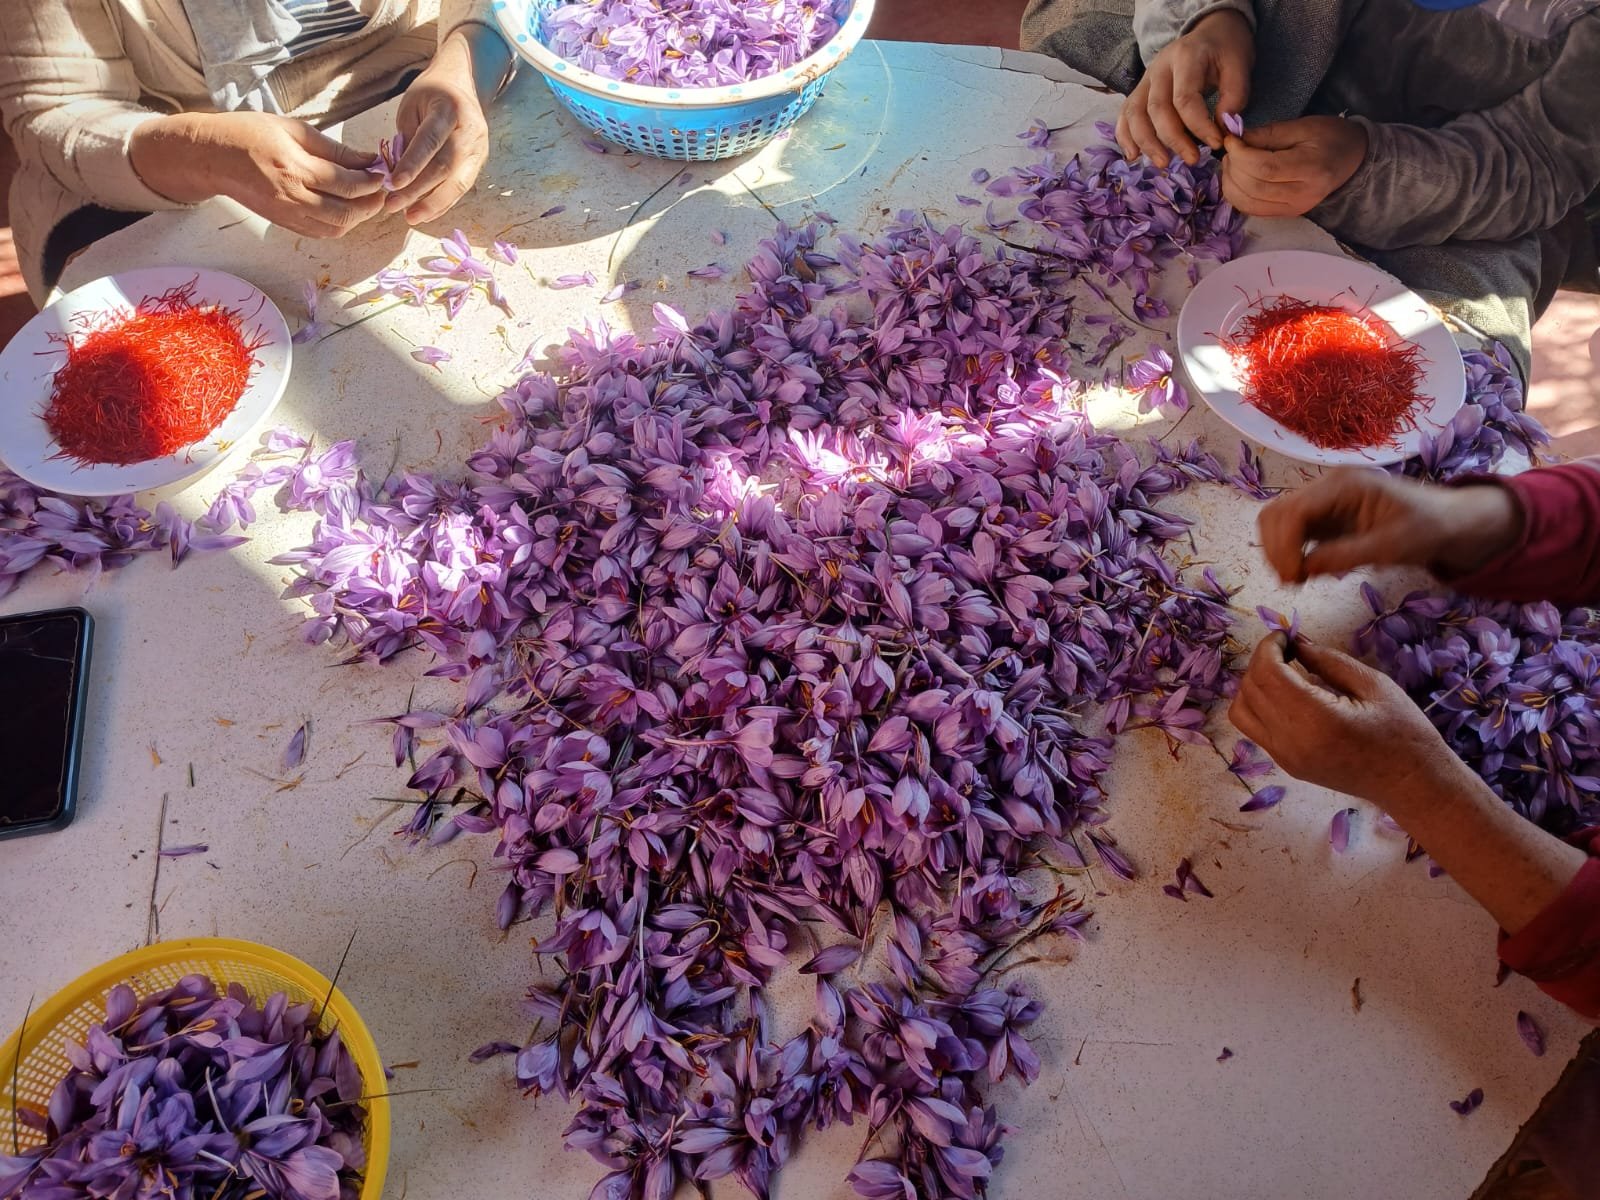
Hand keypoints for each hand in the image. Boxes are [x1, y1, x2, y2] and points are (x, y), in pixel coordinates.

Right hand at [130, 112, 383, 237]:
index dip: (372, 181)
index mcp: (295, 169)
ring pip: (337, 228)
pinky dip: (341, 224)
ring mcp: (288, 215)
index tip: (383, 171)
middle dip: (371, 203)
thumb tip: (370, 159)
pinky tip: (347, 207)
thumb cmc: (250, 134)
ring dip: (359, 217)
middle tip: (382, 188)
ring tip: (367, 198)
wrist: (210, 157)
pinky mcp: (285, 224)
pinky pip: (322, 233)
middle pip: (347, 213)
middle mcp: (293, 198)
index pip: (347, 184)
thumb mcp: (294, 129)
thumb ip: (334, 149)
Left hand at [384, 26, 506, 223]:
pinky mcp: (480, 162)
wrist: (460, 83)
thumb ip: (406, 139)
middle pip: (446, 167)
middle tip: (394, 206)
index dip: (412, 165)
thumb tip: (397, 177)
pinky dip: (444, 202)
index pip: (430, 141)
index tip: (393, 184)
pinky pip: (462, 187)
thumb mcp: (411, 108)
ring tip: (410, 217)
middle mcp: (470, 130)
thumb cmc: (431, 94)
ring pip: (458, 183)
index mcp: (449, 110)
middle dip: (419, 191)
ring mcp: (480, 148)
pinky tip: (426, 213)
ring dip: (433, 204)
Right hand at [1116, 9, 1252, 166]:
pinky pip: (1125, 115)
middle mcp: (1159, 68)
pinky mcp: (1139, 91)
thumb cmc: (1226, 50)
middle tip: (1193, 160)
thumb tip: (1222, 128)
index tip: (1217, 143)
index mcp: (1185, 57)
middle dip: (1173, 139)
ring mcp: (1145, 80)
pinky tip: (1133, 156)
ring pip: (1135, 114)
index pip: (1184, 98)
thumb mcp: (1240, 65)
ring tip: (1163, 164)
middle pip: (1156, 109)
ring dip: (1146, 143)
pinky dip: (1125, 137)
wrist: (1211, 32)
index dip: (1199, 125)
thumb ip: (1235, 95)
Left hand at [1221, 115, 1368, 217]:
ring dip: (1231, 182)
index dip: (1241, 155)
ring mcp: (1294, 209)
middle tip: (1230, 150)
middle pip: (1254, 187)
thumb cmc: (1330, 137)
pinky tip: (1236, 178)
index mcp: (1311, 169)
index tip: (1231, 140)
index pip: (1266, 169)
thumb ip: (1268, 134)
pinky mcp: (1286, 214)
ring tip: (1232, 162)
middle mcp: (1302, 195)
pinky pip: (1252, 210)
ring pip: (1248, 203)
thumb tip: (1236, 140)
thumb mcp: (1302, 126)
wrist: (1352, 158)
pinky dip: (1237, 195)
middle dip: (1234, 167)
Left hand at [1229, 634, 1462, 804]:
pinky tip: (1286, 693)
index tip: (1285, 634)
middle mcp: (1290, 741)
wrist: (1412, 785)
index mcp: (1315, 719)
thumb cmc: (1404, 732)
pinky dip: (1258, 704)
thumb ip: (1327, 660)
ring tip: (1284, 670)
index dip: (1268, 647)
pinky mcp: (1286, 765)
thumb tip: (1294, 641)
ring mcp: (1284, 757)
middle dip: (1261, 660)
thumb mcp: (1372, 685)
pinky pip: (1254, 728)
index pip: (1267, 674)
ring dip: (1253, 684)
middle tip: (1288, 648)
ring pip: (1241, 711)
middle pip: (1250, 689)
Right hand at [1257, 468, 1521, 583]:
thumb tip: (1302, 569)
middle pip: (1277, 512)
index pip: (1294, 510)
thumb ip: (1345, 556)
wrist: (1450, 523)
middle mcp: (1327, 486)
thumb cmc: (1427, 529)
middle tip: (1292, 582)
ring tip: (1295, 579)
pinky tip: (1303, 571)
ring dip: (1277, 550)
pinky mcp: (1325, 516)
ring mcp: (1324, 500)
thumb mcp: (1391, 547)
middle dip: (1275, 549)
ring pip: (1278, 520)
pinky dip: (1288, 551)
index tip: (1292, 578)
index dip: (1283, 546)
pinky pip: (1292, 530)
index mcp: (1344, 485)